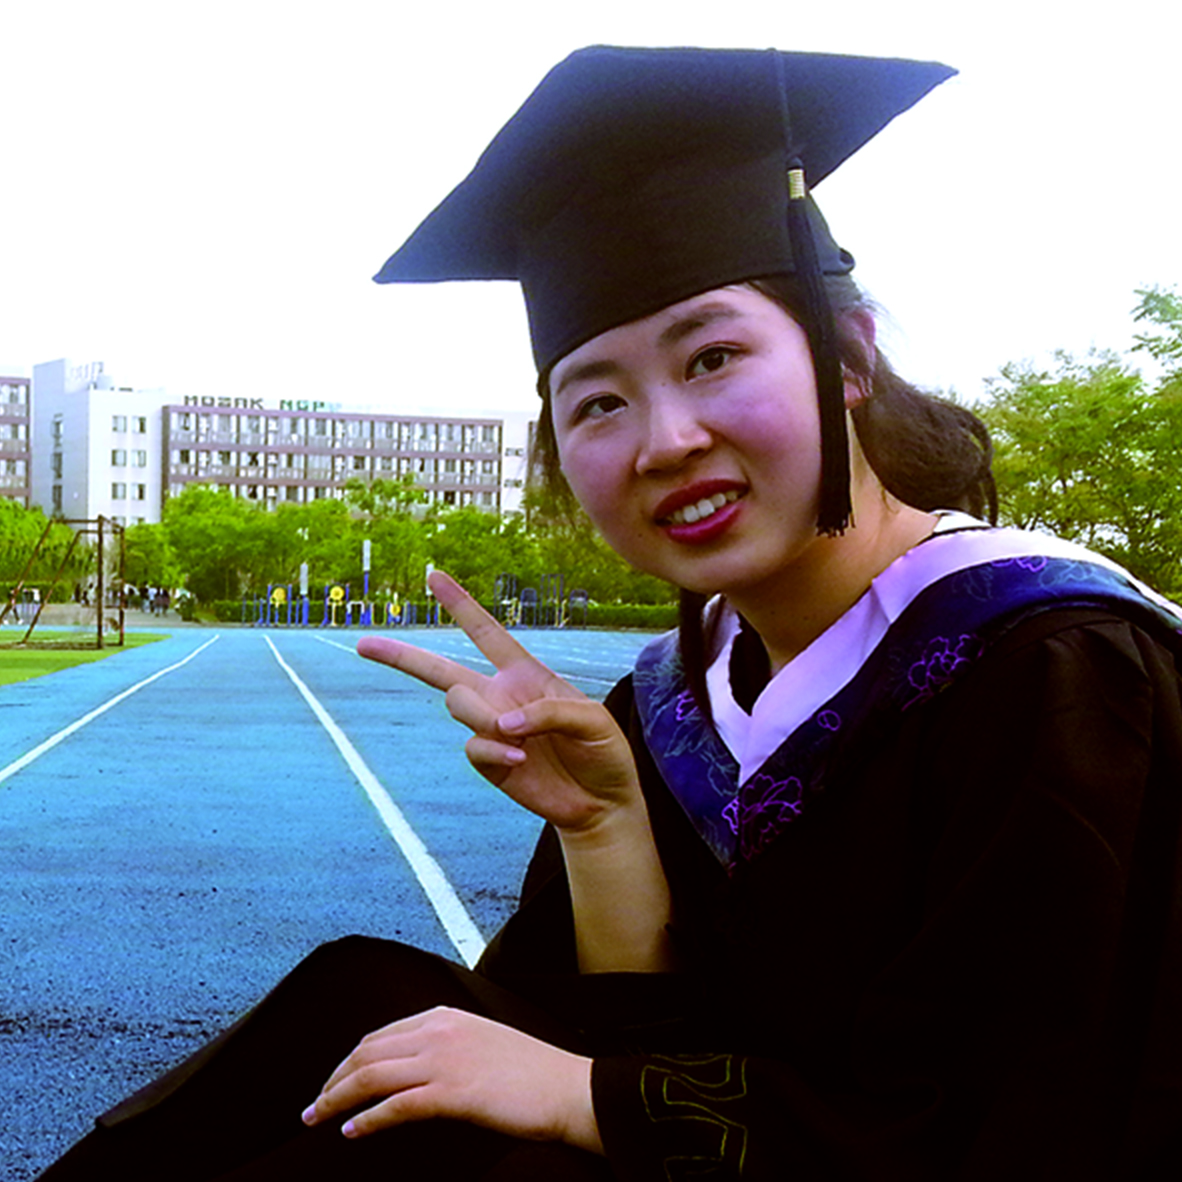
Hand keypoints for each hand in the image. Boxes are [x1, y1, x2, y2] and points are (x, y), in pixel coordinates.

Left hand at [300, 1006, 601, 1151]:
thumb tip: (413, 1070)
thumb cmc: (530, 1073)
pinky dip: (367, 1119)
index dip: (349, 1061)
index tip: (332, 1083)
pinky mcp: (452, 1091)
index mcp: (446, 1016)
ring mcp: (445, 1059)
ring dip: (336, 1098)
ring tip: (316, 1119)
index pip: (380, 1035)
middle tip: (312, 1106)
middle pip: (367, 1051)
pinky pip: (396, 1105)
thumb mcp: (482, 1044)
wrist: (567, 1088)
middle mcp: (440, 1030)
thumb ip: (447, 1047)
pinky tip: (350, 1132)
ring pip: (372, 1075)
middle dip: (333, 1079)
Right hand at [357, 571, 640, 834]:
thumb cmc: (603, 751)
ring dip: (483, 716)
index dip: (461, 605)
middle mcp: (500, 696)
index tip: (433, 576)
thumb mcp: (592, 720)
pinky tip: (521, 760)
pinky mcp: (489, 761)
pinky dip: (494, 749)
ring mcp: (490, 729)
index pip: (487, 633)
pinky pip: (472, 745)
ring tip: (519, 740)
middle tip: (363, 643)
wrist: (602, 802)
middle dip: (401, 655)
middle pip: (440, 670)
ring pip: (458, 705)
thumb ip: (549, 712)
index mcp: (526, 673)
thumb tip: (501, 724)